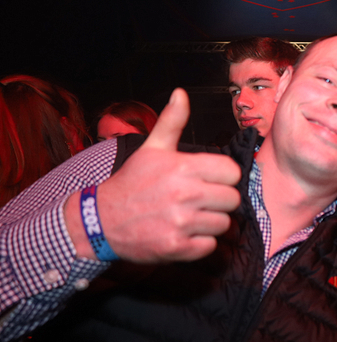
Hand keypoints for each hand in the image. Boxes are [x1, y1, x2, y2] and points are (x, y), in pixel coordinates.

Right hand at [66, 88, 240, 262]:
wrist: (100, 221)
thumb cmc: (131, 183)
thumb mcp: (151, 149)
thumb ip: (171, 122)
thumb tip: (181, 94)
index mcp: (182, 168)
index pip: (232, 172)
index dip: (223, 176)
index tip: (209, 180)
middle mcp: (184, 195)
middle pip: (232, 199)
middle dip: (219, 200)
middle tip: (200, 200)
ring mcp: (181, 223)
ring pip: (223, 224)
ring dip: (210, 223)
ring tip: (190, 217)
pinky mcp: (177, 247)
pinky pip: (210, 246)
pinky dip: (200, 243)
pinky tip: (184, 233)